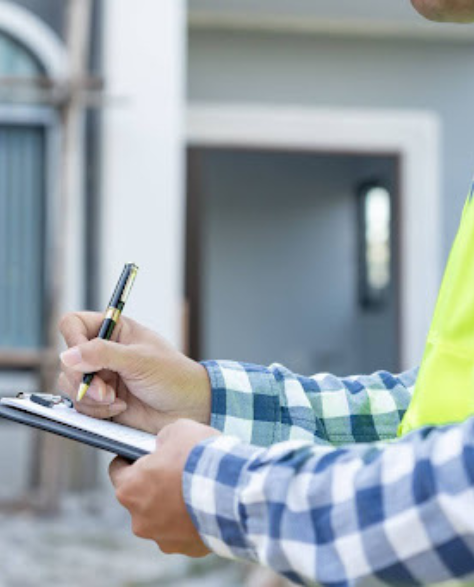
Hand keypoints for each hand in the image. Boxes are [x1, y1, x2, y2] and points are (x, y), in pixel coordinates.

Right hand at [58, 312, 210, 433]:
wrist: (188, 409)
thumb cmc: (173, 376)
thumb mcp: (139, 360)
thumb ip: (102, 354)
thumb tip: (68, 355)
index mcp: (115, 330)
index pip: (74, 324)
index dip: (72, 340)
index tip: (80, 359)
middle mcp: (103, 352)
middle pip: (68, 360)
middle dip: (83, 379)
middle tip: (105, 391)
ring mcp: (101, 377)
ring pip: (70, 385)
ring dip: (89, 398)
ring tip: (115, 401)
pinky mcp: (101, 401)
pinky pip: (81, 406)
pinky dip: (95, 411)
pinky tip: (119, 409)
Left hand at [109, 419, 219, 555]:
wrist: (233, 490)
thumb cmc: (200, 457)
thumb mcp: (178, 430)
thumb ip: (163, 439)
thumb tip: (163, 446)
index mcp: (130, 488)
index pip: (117, 470)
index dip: (131, 459)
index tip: (144, 456)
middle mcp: (139, 518)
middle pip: (140, 497)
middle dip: (155, 484)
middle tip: (177, 470)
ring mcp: (162, 537)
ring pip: (162, 518)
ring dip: (173, 506)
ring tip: (196, 488)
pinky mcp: (185, 549)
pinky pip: (184, 531)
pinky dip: (191, 520)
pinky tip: (206, 505)